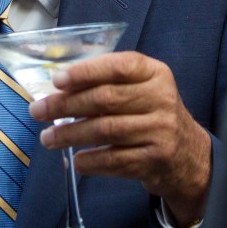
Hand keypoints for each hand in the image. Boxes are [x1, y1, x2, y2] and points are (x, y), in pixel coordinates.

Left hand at [29, 50, 211, 226]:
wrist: (188, 154)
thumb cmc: (152, 114)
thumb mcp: (142, 88)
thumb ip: (109, 82)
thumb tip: (58, 87)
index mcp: (155, 73)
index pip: (119, 66)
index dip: (86, 72)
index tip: (57, 80)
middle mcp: (161, 99)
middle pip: (106, 99)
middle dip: (66, 105)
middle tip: (38, 110)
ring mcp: (160, 131)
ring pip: (106, 130)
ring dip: (70, 135)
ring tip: (48, 137)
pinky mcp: (155, 159)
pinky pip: (114, 160)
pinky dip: (90, 161)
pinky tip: (76, 160)